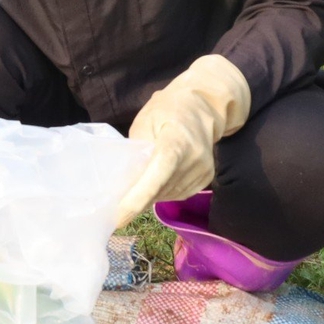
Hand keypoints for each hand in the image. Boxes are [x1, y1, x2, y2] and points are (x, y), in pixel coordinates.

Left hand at [112, 54, 251, 228]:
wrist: (203, 105)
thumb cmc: (168, 109)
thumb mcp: (144, 122)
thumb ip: (136, 151)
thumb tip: (126, 182)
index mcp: (176, 140)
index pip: (157, 174)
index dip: (138, 198)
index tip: (119, 218)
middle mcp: (195, 158)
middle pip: (160, 189)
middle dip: (137, 199)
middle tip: (116, 204)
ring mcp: (204, 170)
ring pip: (169, 195)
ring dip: (150, 195)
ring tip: (138, 185)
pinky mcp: (206, 178)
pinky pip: (179, 194)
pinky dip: (163, 192)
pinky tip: (157, 182)